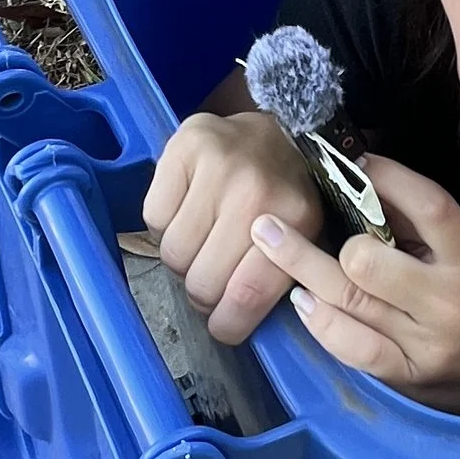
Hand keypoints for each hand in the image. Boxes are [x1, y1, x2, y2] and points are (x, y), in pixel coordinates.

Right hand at [142, 109, 323, 341]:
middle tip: (212, 280)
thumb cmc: (290, 193)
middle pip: (202, 281)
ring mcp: (216, 165)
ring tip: (202, 243)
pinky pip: (153, 217)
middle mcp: (255, 190)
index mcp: (297, 218)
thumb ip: (283, 276)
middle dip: (204, 292)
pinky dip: (165, 224)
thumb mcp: (306, 235)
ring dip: (183, 259)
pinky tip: (188, 212)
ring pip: (173, 253)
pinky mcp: (182, 147)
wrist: (280, 131)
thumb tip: (236, 324)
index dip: (228, 323)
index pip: (246, 294)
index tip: (222, 328)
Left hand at [245, 155, 459, 416]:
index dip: (390, 179)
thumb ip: (413, 220)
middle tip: (295, 221)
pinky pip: (349, 345)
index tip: (354, 163)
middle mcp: (446, 302)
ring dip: (301, 266)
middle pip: (368, 263)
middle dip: (331, 240)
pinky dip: (317, 319)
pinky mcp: (401, 374)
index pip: (432, 209)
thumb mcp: (457, 251)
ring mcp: (421, 343)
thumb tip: (355, 179)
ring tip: (268, 239)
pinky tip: (299, 298)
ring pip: (348, 302)